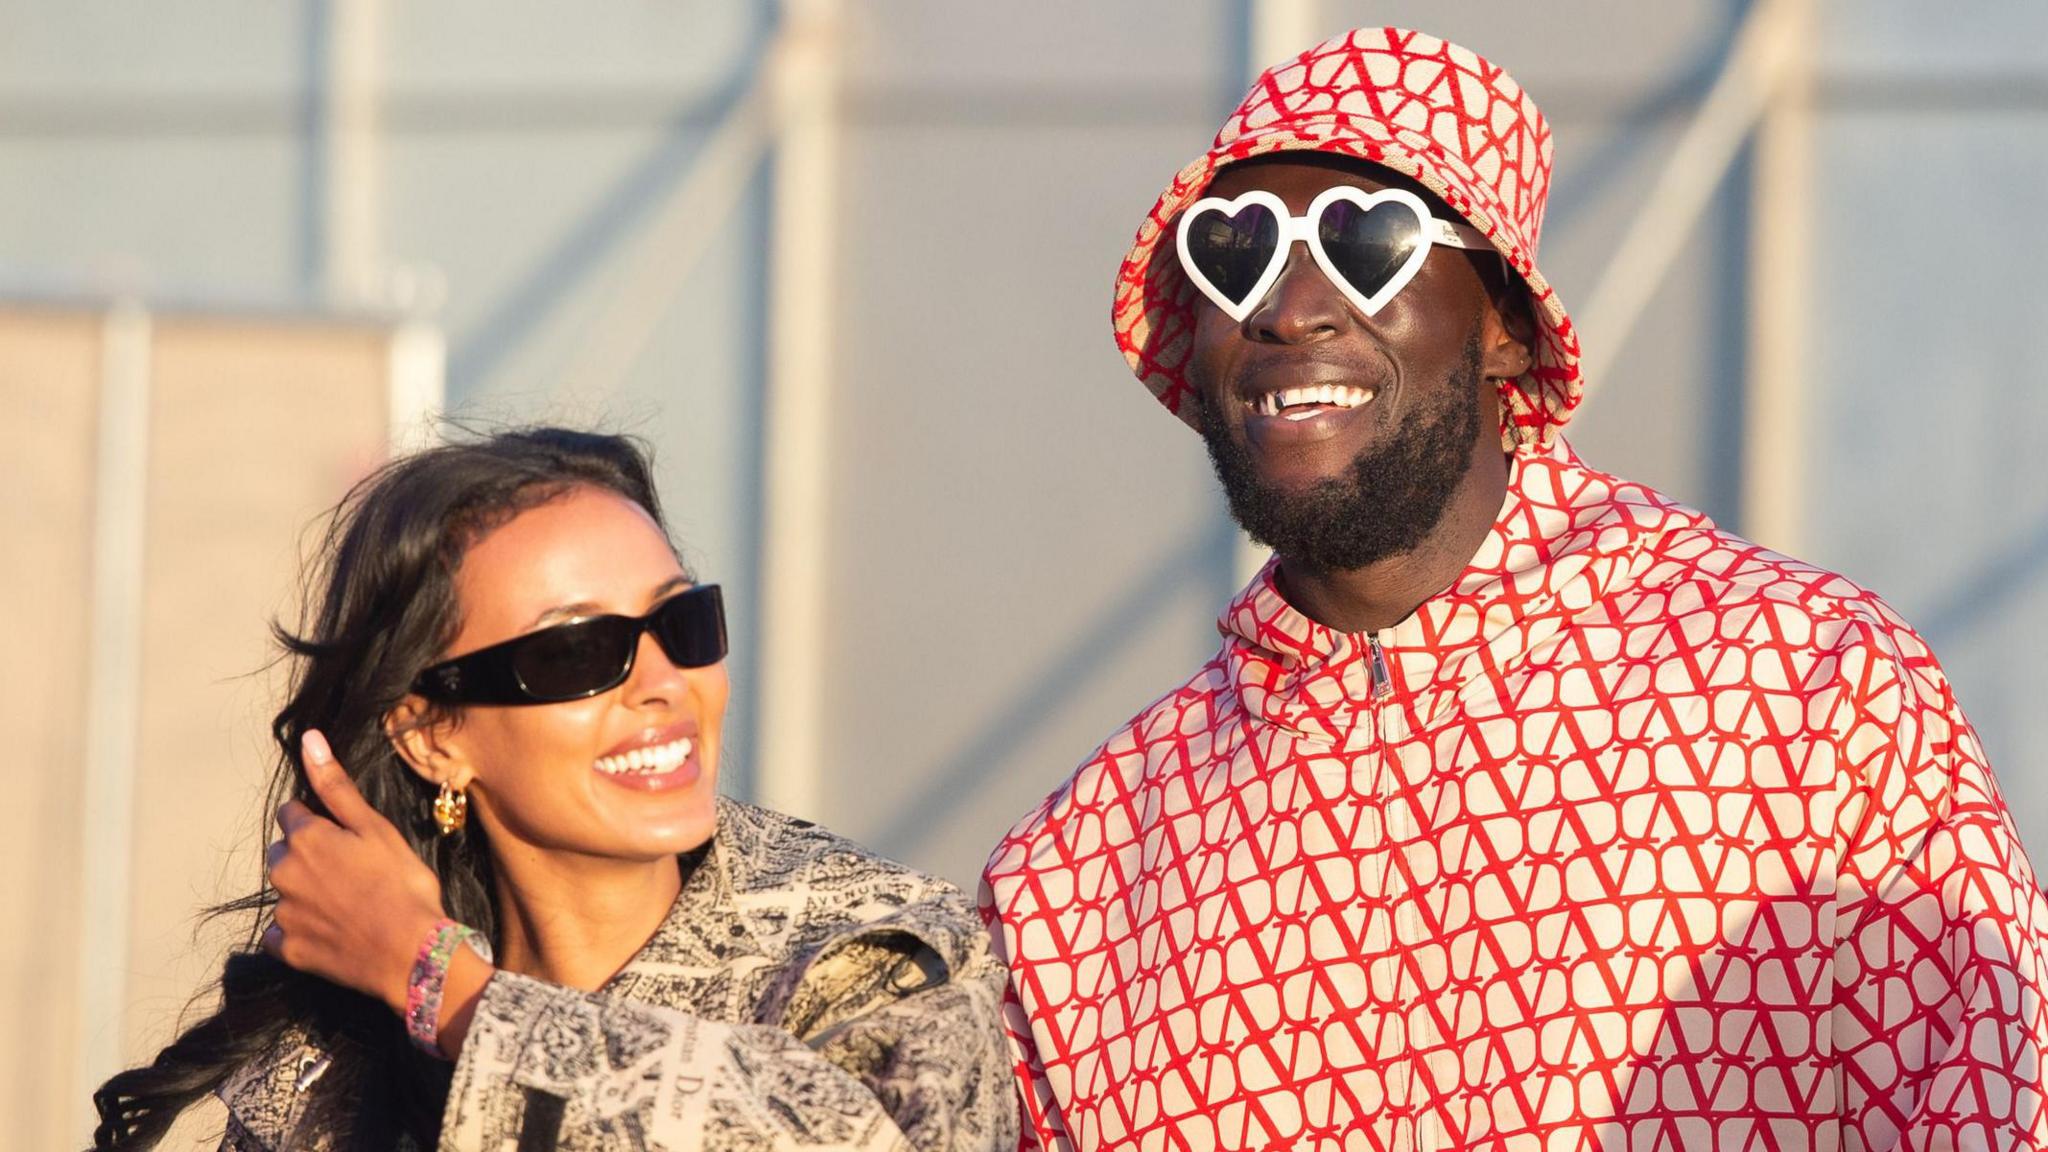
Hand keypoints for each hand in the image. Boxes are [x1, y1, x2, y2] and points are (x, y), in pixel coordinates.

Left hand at [261, 730, 449, 1016]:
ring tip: (347, 905)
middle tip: (351, 874)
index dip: (319, 822)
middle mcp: (283, 872)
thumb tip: (308, 738)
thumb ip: (335, 786)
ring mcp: (283, 914)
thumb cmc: (401, 884)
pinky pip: (282, 934)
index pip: (292, 813)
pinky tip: (331, 932)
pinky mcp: (287, 950)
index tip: (346, 838)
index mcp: (305, 838)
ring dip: (306, 894)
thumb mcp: (375, 827)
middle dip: (308, 858)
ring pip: (286, 893)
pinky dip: (300, 931)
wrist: (411, 953)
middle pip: (284, 853)